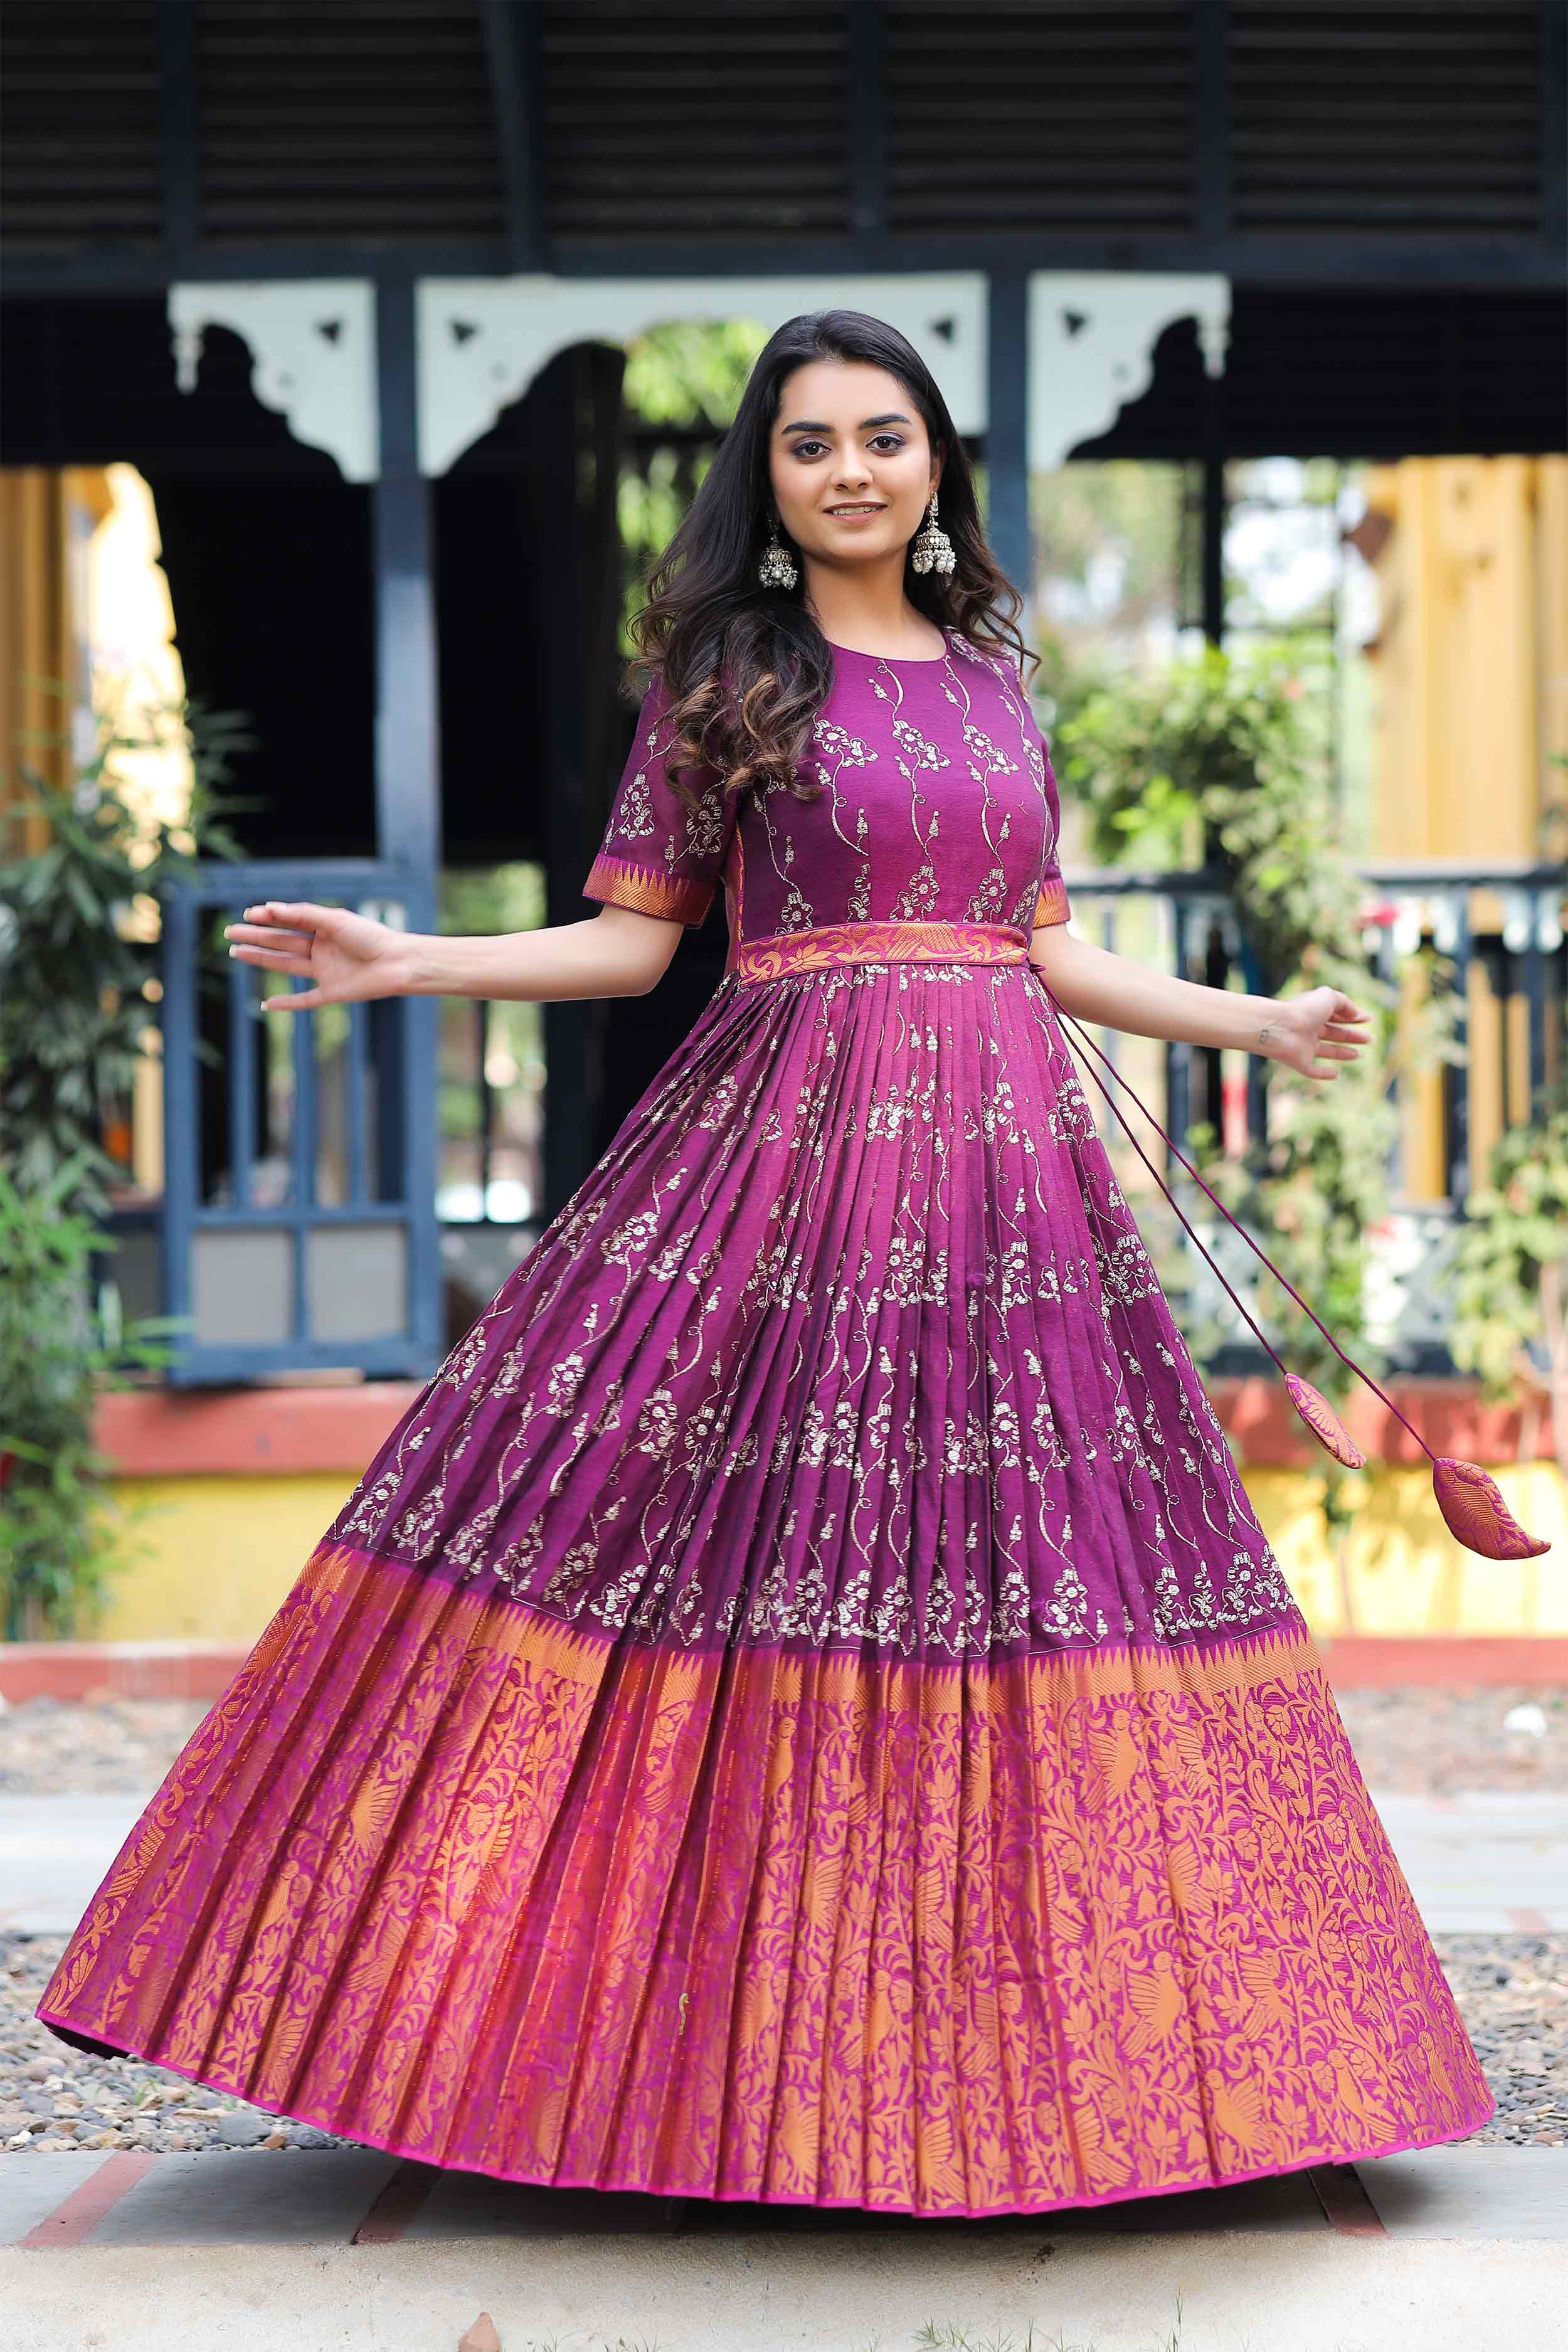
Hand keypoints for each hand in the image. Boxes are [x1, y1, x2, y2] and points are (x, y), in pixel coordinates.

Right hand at [222, 901, 415, 1010]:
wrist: (399, 964)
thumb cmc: (372, 937)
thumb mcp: (335, 921)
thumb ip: (304, 915)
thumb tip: (270, 908)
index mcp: (324, 929)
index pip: (289, 922)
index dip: (268, 918)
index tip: (248, 914)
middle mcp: (322, 949)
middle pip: (281, 942)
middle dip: (255, 937)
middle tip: (229, 934)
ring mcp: (325, 971)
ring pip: (286, 965)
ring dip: (261, 959)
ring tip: (236, 953)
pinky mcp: (332, 993)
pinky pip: (305, 1000)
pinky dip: (287, 1003)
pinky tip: (267, 1005)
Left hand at [1256, 985, 1372, 1080]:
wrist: (1279, 1028)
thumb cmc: (1304, 1010)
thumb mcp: (1329, 998)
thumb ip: (1344, 1003)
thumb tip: (1355, 1014)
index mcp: (1313, 1012)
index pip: (1336, 1014)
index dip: (1353, 1017)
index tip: (1368, 1019)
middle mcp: (1308, 1029)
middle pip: (1334, 1033)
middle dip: (1353, 1036)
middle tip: (1371, 1039)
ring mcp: (1303, 1046)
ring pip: (1326, 1050)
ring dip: (1343, 1052)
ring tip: (1360, 1055)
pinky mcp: (1298, 1062)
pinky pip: (1311, 1070)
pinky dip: (1322, 1074)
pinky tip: (1335, 1074)